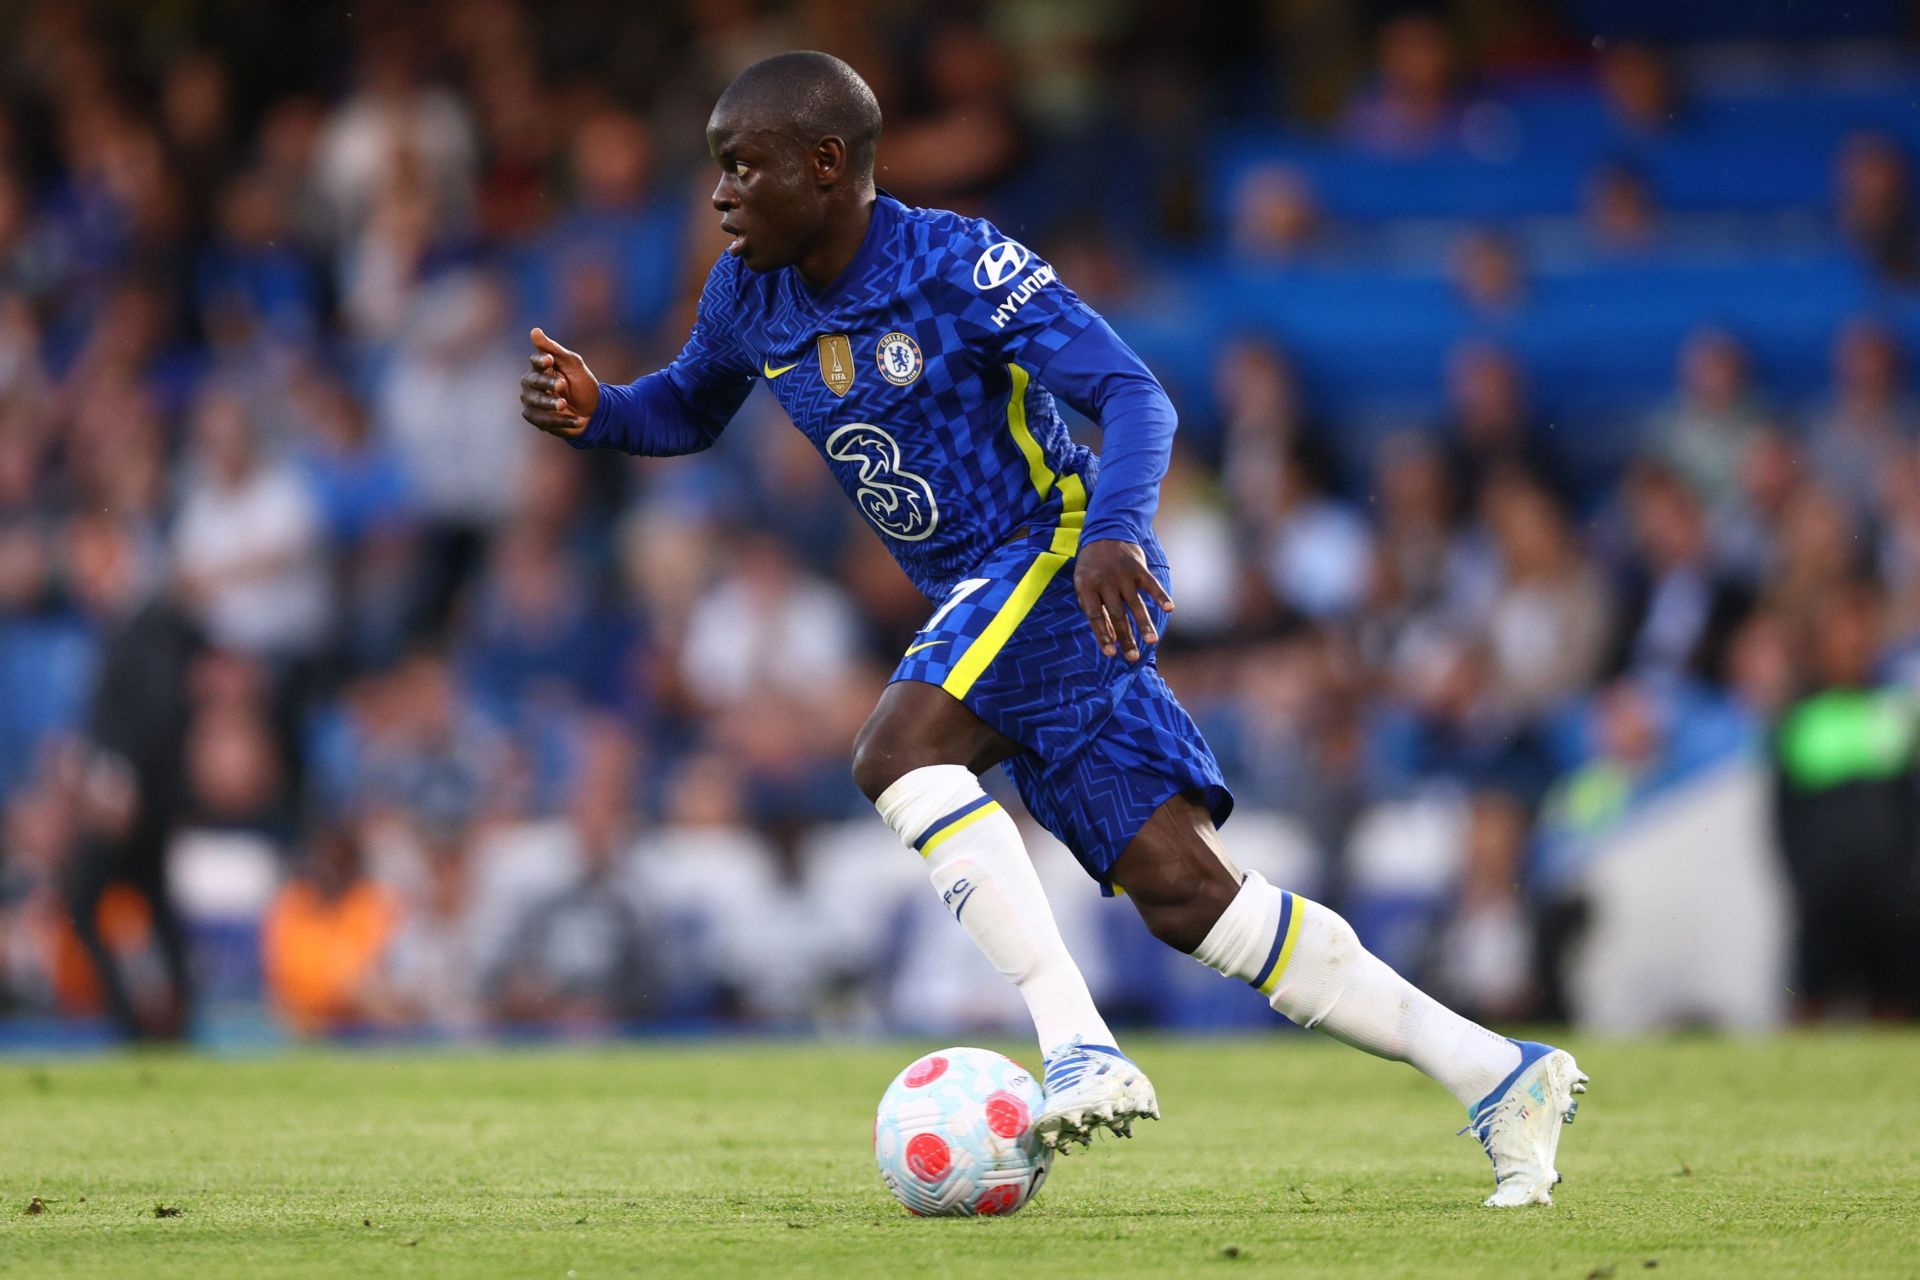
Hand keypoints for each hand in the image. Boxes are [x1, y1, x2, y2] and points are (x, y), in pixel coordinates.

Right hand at [519, 327, 600, 437]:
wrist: (594, 411)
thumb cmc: (582, 384)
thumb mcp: (574, 364)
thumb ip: (555, 349)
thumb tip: (534, 331)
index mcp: (541, 367)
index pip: (535, 360)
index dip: (540, 360)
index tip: (549, 360)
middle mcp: (532, 383)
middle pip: (533, 381)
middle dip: (547, 383)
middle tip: (562, 384)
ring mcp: (532, 401)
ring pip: (536, 402)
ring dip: (550, 403)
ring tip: (564, 404)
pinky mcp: (536, 419)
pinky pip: (546, 421)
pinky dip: (564, 421)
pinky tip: (580, 420)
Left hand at [1074, 538, 1174, 661]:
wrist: (1104, 533)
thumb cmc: (1093, 568)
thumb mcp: (1085, 585)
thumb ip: (1095, 609)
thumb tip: (1110, 638)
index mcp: (1086, 587)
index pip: (1095, 616)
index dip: (1103, 635)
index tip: (1111, 653)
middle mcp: (1104, 582)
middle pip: (1116, 614)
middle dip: (1125, 637)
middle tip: (1132, 657)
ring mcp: (1122, 574)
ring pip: (1134, 603)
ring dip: (1144, 623)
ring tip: (1151, 641)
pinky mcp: (1138, 567)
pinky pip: (1151, 584)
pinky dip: (1161, 595)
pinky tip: (1169, 609)